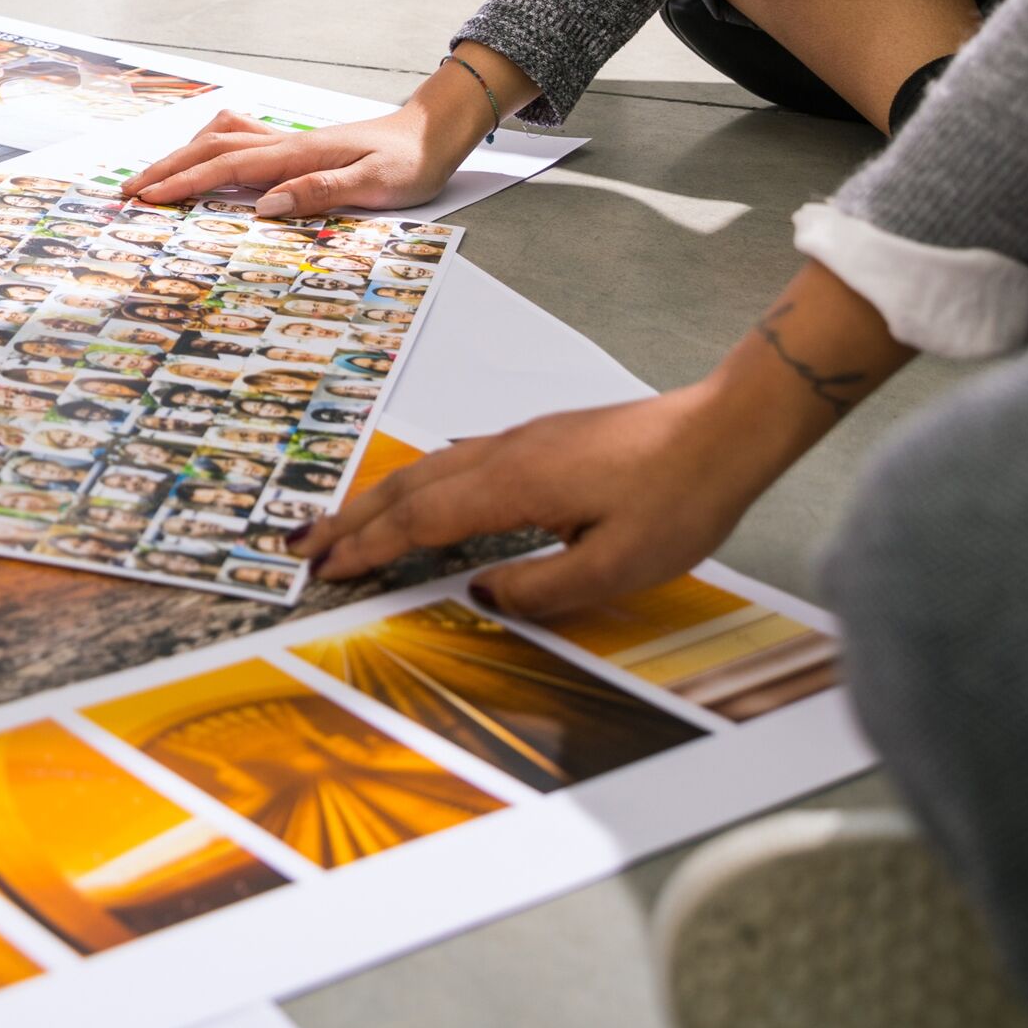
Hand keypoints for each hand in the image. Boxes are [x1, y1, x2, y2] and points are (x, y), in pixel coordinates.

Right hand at [124, 44, 521, 212]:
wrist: (431, 133)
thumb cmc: (409, 162)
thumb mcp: (377, 184)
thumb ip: (320, 192)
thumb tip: (266, 204)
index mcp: (298, 154)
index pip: (228, 168)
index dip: (183, 183)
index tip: (146, 198)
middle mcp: (284, 142)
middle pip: (209, 149)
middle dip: (164, 170)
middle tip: (126, 192)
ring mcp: (286, 140)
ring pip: (218, 139)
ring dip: (180, 156)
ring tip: (149, 178)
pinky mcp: (292, 145)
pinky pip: (236, 140)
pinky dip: (205, 148)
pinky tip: (199, 158)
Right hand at [294, 369, 805, 614]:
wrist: (725, 430)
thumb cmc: (679, 498)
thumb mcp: (617, 567)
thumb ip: (542, 588)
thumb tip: (482, 597)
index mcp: (513, 485)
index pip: (420, 521)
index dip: (369, 548)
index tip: (325, 570)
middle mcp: (505, 454)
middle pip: (408, 487)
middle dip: (351, 519)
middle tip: (302, 546)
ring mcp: (522, 442)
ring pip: (429, 469)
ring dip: (378, 498)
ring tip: (341, 522)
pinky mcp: (542, 441)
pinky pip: (456, 462)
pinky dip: (418, 484)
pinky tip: (419, 493)